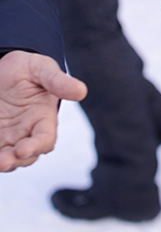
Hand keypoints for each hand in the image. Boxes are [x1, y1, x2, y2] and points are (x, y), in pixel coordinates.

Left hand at [0, 51, 86, 171]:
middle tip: (4, 161)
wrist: (4, 68)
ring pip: (10, 159)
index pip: (45, 139)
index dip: (36, 146)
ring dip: (3, 163)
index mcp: (44, 117)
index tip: (22, 150)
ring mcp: (9, 137)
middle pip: (27, 156)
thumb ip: (58, 81)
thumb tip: (82, 91)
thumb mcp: (42, 68)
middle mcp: (27, 132)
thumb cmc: (28, 68)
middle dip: (16, 161)